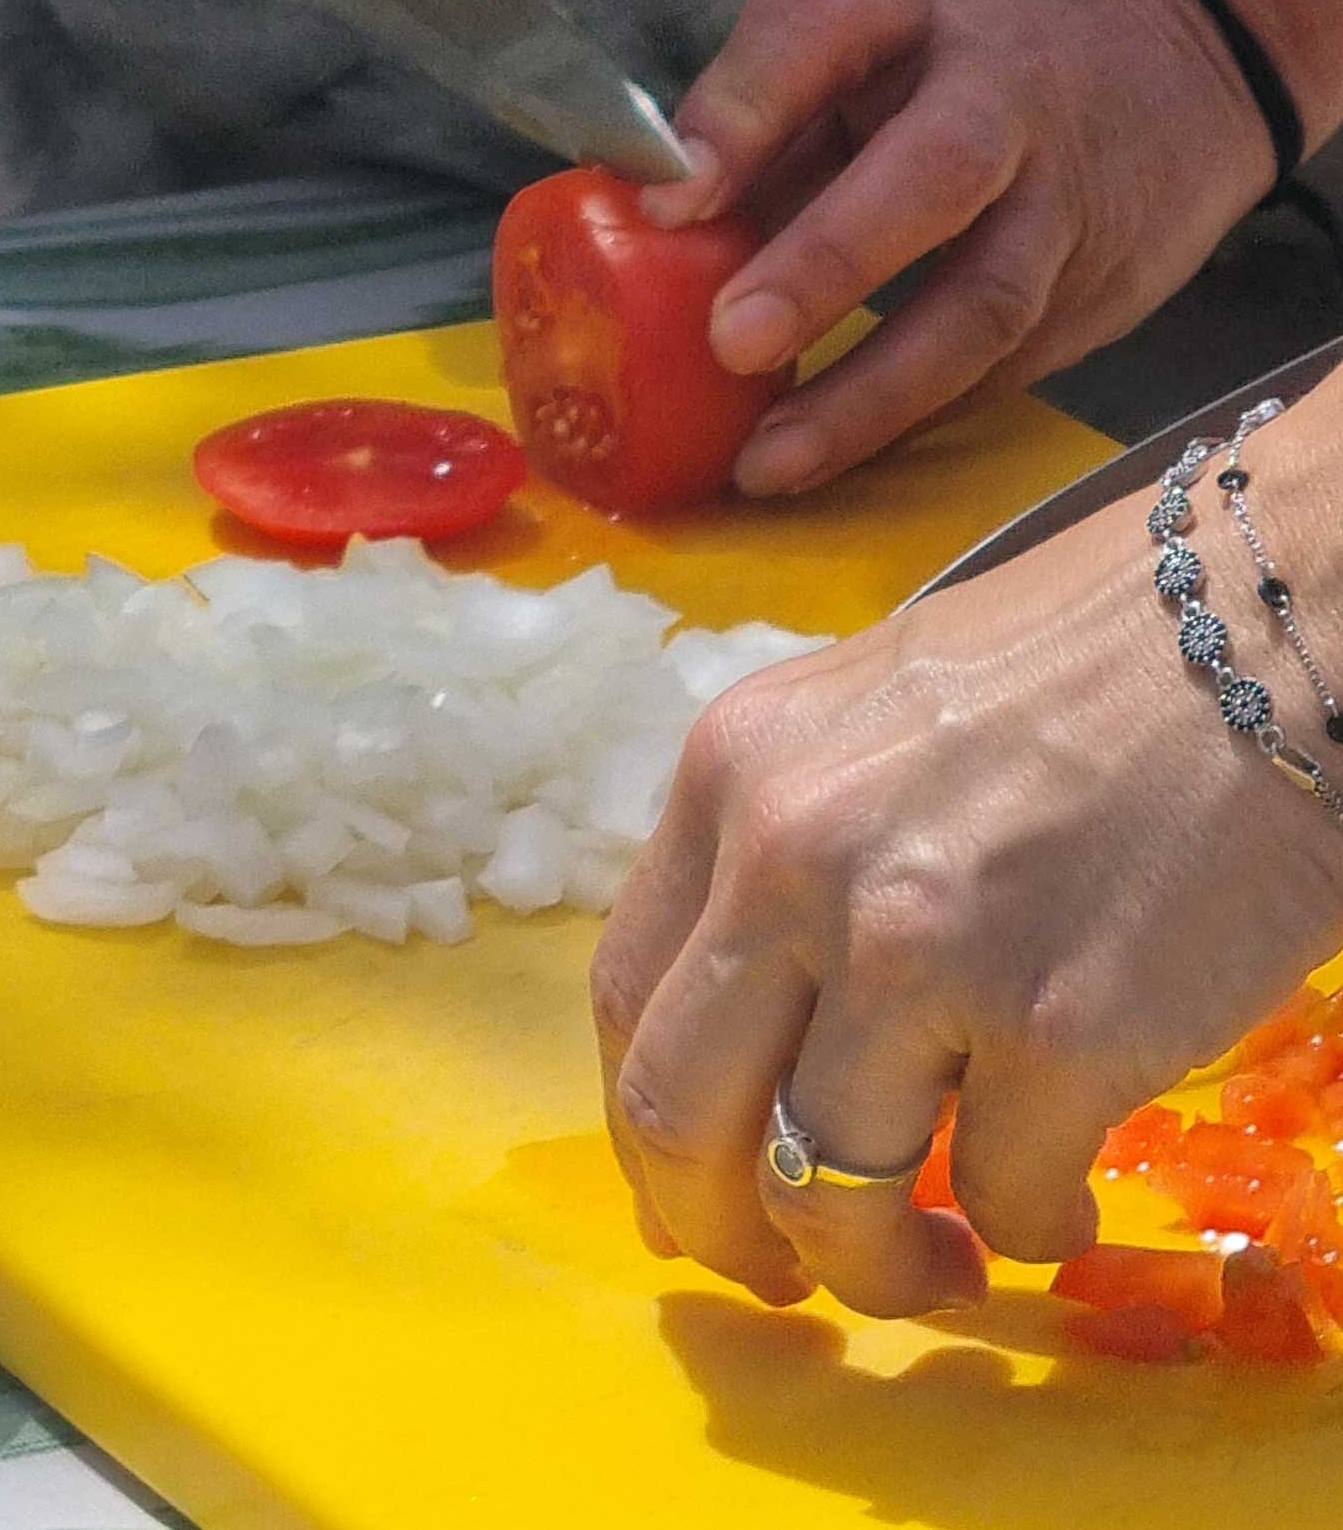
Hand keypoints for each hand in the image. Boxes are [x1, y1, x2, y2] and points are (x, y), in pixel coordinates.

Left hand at [591, 434, 1342, 1317]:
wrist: (1264, 621)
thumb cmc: (1079, 664)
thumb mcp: (865, 720)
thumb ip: (788, 850)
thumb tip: (758, 1026)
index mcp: (731, 777)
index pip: (625, 994)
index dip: (651, 1124)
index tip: (693, 1187)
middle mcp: (789, 859)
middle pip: (676, 1112)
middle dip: (718, 1229)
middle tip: (783, 1268)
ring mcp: (915, 946)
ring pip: (818, 1190)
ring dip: (873, 1265)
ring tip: (939, 1258)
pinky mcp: (1058, 1025)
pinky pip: (1004, 1197)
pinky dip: (1026, 1229)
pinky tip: (1060, 1199)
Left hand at [650, 0, 1276, 495]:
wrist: (1181, 34)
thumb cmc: (950, 48)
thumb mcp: (851, 36)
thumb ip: (753, 124)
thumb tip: (633, 229)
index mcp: (901, 8)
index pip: (820, 32)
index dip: (742, 116)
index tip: (666, 203)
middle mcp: (996, 95)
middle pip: (932, 174)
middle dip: (829, 264)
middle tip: (734, 344)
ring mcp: (1062, 199)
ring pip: (982, 306)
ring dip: (870, 397)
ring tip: (767, 464)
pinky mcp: (1098, 289)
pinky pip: (1000, 372)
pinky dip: (909, 423)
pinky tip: (831, 464)